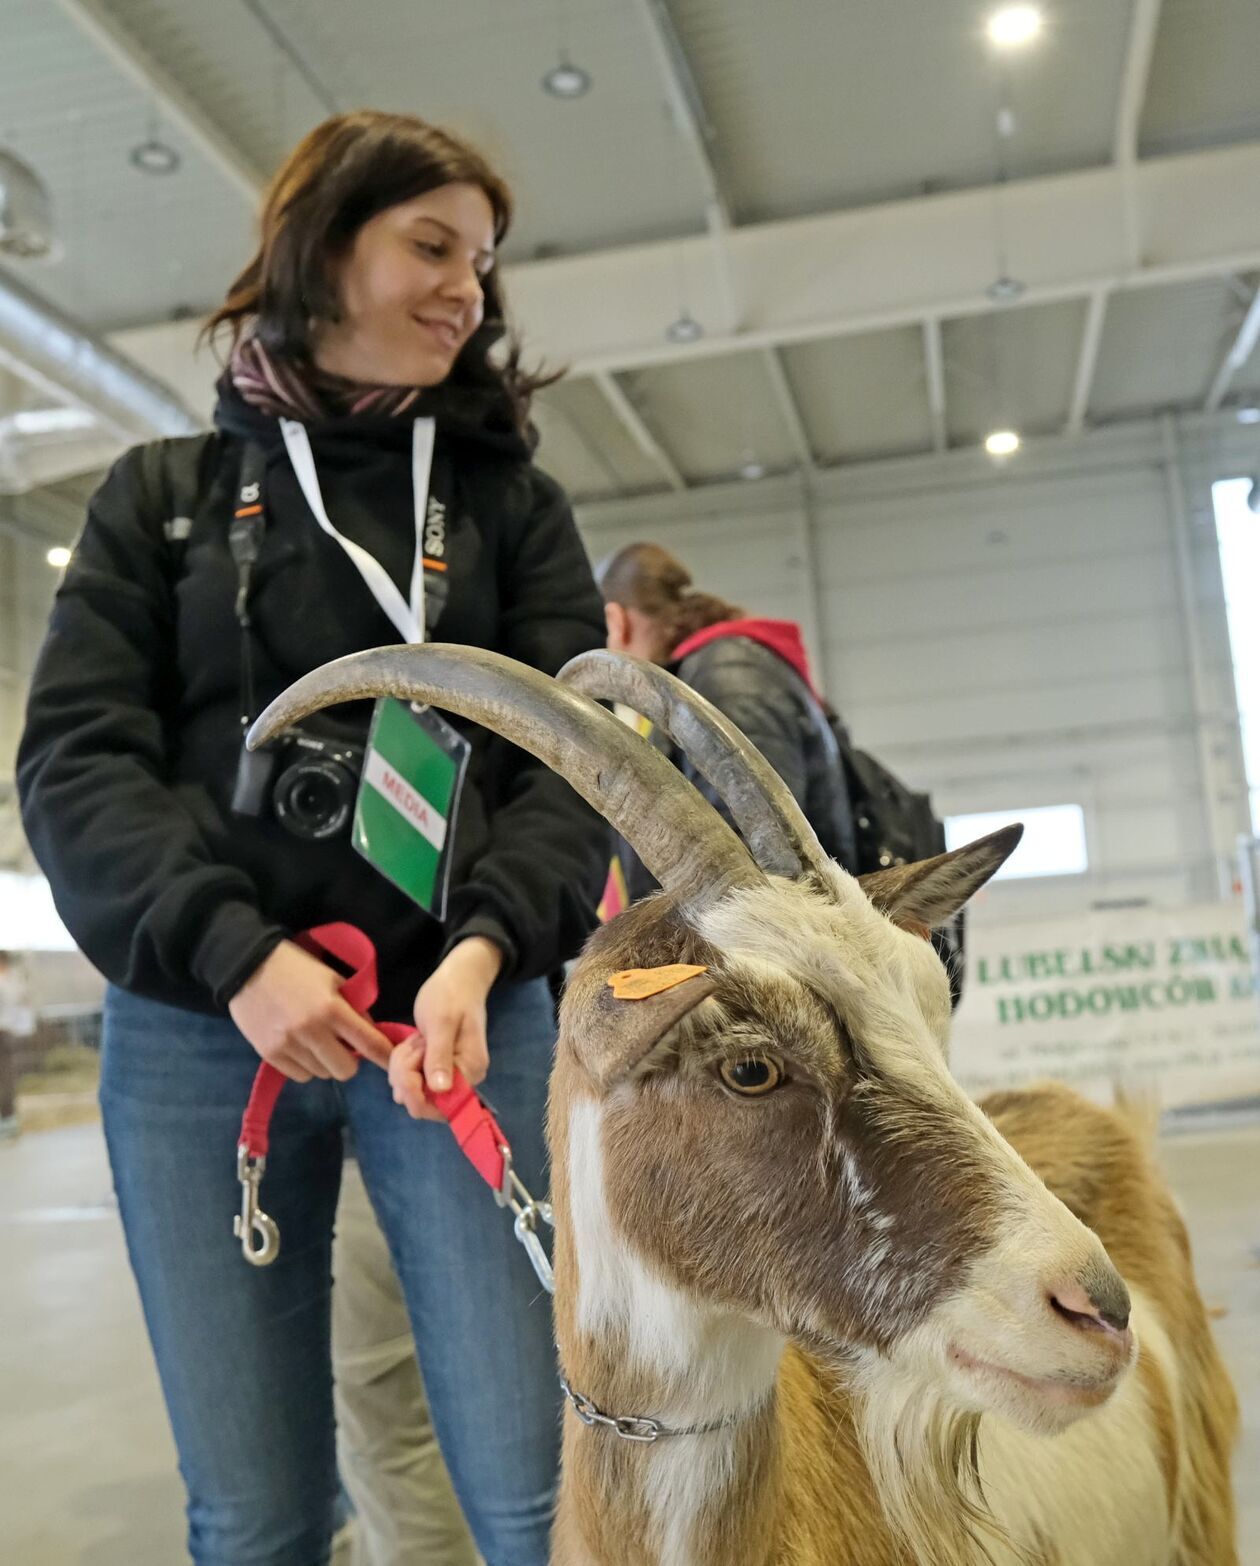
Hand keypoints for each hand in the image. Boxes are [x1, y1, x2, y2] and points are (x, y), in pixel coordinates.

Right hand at [229, 939, 392, 1082]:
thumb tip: (371, 1033)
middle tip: (343, 1046)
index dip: (384, 1056)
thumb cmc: (297, 968)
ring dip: (325, 1062)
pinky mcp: (268, 1054)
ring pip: (322, 1074)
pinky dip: (305, 1066)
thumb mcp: (333, 979)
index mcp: (331, 1008)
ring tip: (316, 1042)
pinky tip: (300, 1047)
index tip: (392, 1061)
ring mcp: (288, 1045)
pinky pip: (299, 1076)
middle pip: (345, 1070)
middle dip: (349, 1060)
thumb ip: (354, 1007)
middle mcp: (311, 1031)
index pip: (369, 1042)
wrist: (248, 965)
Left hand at [389, 937, 502, 1120]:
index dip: (413, 1088)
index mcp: (469, 1072)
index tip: (412, 1055)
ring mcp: (451, 1078)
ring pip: (412, 1091)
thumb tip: (441, 1090)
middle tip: (414, 1042)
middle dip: (406, 1073)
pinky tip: (415, 1042)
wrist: (459, 980)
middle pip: (421, 1101)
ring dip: (404, 1065)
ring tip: (416, 1038)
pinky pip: (412, 1080)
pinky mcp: (439, 1072)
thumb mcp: (440, 1022)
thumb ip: (439, 1056)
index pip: (435, 1106)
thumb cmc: (451, 996)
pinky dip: (406, 1062)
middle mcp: (464, 1082)